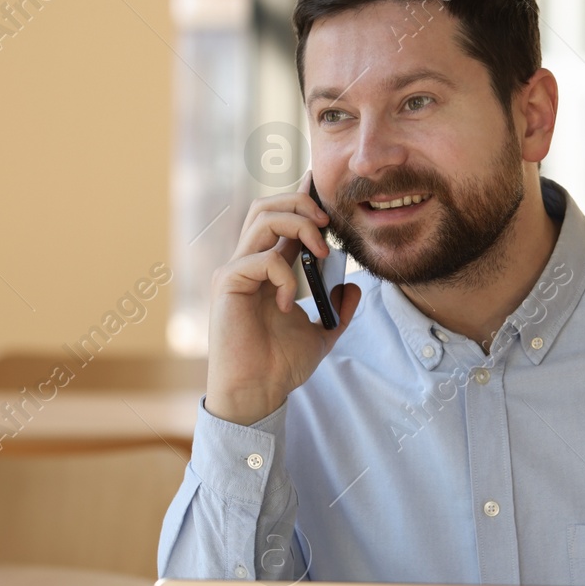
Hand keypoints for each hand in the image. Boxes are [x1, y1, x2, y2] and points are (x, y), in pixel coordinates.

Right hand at [204, 171, 361, 424]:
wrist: (258, 393)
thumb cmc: (280, 366)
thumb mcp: (322, 334)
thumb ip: (339, 311)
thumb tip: (356, 289)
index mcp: (267, 269)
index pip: (280, 219)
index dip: (301, 199)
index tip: (324, 192)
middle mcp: (247, 263)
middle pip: (266, 206)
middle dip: (300, 203)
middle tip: (328, 223)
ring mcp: (234, 271)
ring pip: (261, 218)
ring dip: (298, 226)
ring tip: (320, 252)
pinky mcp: (227, 285)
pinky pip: (261, 259)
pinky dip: (284, 275)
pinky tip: (289, 304)